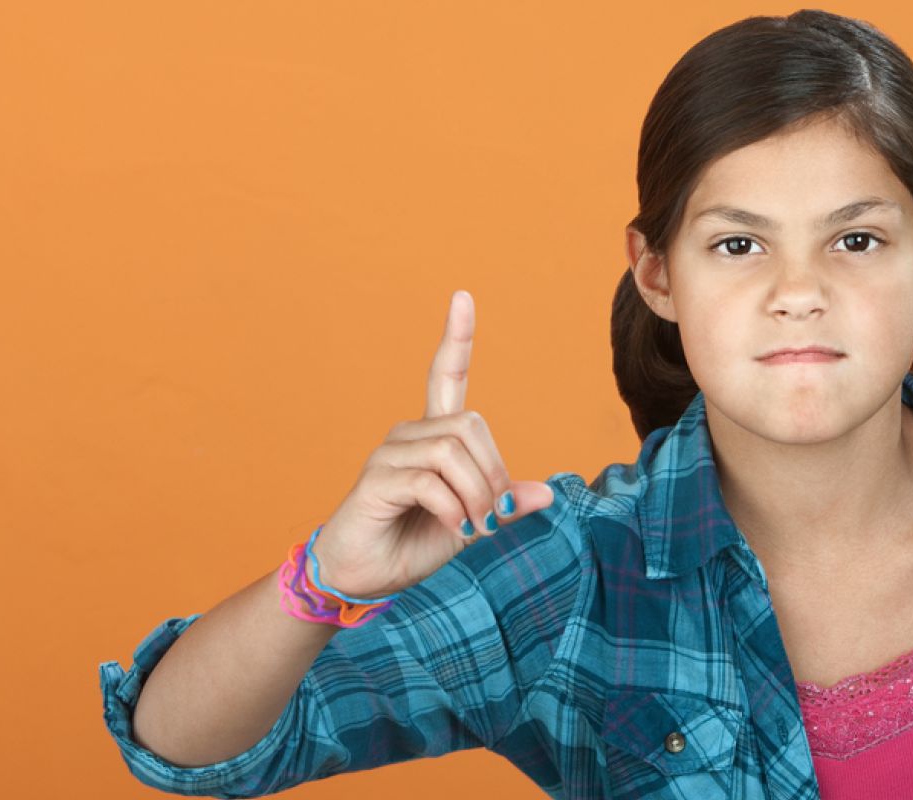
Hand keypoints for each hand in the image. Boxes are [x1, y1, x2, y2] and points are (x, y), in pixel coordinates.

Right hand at [307, 290, 555, 598]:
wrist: (365, 578)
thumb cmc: (416, 546)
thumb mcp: (474, 525)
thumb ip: (505, 505)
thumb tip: (547, 492)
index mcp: (434, 437)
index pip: (445, 376)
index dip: (456, 338)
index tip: (463, 297)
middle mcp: (409, 435)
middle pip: (469, 426)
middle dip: (493, 473)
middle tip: (494, 517)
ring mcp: (388, 454)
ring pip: (451, 451)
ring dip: (476, 494)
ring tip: (473, 526)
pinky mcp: (375, 480)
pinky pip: (429, 481)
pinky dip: (453, 508)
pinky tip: (454, 528)